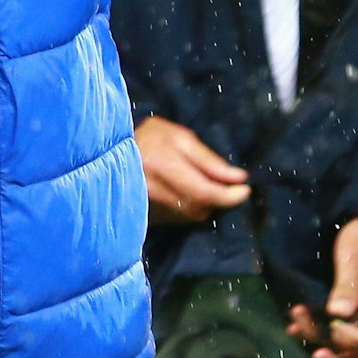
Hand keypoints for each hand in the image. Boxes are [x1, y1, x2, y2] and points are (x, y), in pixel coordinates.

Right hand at [133, 116, 249, 223]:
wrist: (112, 150)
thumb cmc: (150, 137)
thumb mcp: (180, 137)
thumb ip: (208, 159)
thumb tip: (239, 178)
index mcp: (162, 164)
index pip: (204, 191)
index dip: (228, 196)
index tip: (245, 190)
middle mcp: (153, 189)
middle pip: (200, 208)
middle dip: (218, 199)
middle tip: (226, 185)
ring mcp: (148, 206)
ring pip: (191, 216)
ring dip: (205, 205)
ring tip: (203, 184)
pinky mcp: (147, 216)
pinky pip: (180, 219)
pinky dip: (191, 209)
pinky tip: (187, 193)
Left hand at [286, 218, 357, 357]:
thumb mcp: (356, 254)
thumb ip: (348, 283)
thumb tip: (338, 313)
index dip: (356, 339)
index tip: (333, 327)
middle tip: (317, 353)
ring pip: (352, 347)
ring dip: (325, 345)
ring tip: (297, 328)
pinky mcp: (355, 313)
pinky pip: (341, 332)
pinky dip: (319, 334)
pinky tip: (296, 327)